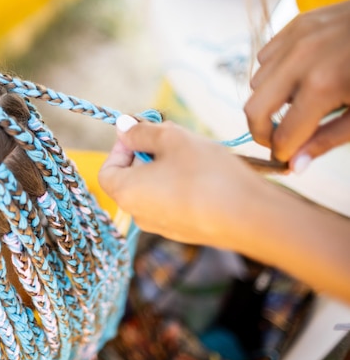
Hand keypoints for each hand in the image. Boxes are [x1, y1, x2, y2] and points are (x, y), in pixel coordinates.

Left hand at [99, 116, 265, 246]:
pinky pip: (173, 202)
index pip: (107, 171)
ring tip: (193, 152)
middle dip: (147, 153)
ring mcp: (162, 227)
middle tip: (171, 136)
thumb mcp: (171, 139)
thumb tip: (122, 127)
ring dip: (166, 167)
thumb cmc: (205, 173)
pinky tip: (206, 174)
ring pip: (154, 189)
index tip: (141, 131)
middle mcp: (138, 215)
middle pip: (131, 178)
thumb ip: (142, 132)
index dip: (120, 147)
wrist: (250, 217)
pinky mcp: (185, 232)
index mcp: (126, 194)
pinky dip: (181, 185)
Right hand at [245, 0, 349, 167]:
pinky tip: (299, 77)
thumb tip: (295, 166)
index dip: (283, 153)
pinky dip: (275, 73)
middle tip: (279, 138)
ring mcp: (297, 38)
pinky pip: (267, 57)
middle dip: (262, 131)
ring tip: (297, 103)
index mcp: (323, 86)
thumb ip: (327, 140)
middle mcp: (301, 60)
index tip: (287, 157)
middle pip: (254, 109)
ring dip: (270, 100)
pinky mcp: (298, 23)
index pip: (283, 134)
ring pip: (257, 82)